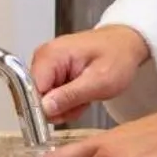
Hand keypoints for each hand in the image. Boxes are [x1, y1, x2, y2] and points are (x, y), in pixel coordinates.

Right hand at [29, 24, 150, 124]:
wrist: (126, 44)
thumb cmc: (118, 56)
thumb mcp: (99, 81)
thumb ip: (70, 96)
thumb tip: (44, 109)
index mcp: (51, 55)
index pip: (30, 92)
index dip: (46, 109)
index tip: (68, 111)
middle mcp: (43, 58)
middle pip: (36, 98)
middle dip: (60, 108)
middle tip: (83, 102)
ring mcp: (46, 65)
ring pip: (45, 101)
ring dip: (66, 106)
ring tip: (86, 96)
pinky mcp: (52, 72)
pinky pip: (52, 97)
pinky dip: (68, 101)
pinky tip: (83, 94)